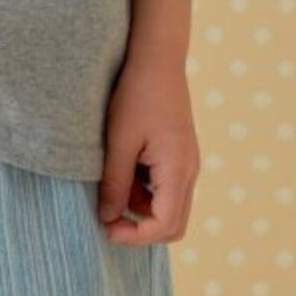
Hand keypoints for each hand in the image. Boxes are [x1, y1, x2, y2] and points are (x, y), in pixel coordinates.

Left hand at [97, 51, 199, 245]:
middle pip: (174, 224)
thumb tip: (107, 218)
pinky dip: (146, 191)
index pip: (165, 225)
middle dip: (141, 228)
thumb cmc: (136, 95)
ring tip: (113, 184)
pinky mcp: (180, 154)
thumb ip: (115, 183)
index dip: (136, 236)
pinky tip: (125, 168)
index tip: (107, 229)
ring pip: (170, 207)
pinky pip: (167, 187)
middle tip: (109, 217)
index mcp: (177, 169)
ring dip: (142, 208)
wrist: (157, 58)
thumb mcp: (119, 141)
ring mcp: (187, 162)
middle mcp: (189, 171)